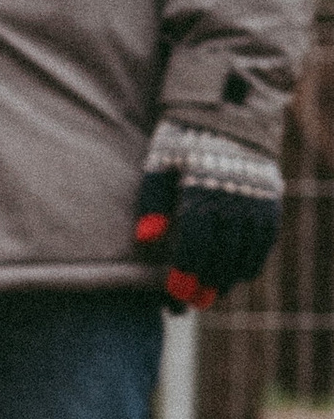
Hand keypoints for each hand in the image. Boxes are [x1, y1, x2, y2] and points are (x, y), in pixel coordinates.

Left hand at [133, 122, 281, 309]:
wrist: (228, 112)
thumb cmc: (182, 141)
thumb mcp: (159, 163)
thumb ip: (152, 202)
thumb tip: (146, 240)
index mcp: (202, 187)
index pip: (196, 240)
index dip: (187, 271)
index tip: (175, 296)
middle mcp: (234, 195)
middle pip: (222, 252)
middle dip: (206, 283)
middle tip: (190, 306)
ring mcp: (257, 198)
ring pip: (246, 250)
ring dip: (229, 278)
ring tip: (212, 297)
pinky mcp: (272, 199)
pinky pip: (265, 240)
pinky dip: (253, 262)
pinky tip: (237, 277)